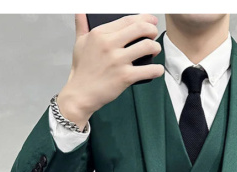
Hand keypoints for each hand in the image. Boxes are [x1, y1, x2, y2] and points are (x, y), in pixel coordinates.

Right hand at [57, 13, 164, 129]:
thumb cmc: (82, 71)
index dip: (143, 18)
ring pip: (147, 46)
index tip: (150, 21)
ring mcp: (118, 61)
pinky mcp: (125, 77)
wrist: (80, 94)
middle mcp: (109, 45)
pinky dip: (157, 69)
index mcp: (99, 34)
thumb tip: (81, 12)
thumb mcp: (79, 43)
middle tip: (154, 34)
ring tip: (155, 50)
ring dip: (156, 47)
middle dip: (152, 30)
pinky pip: (148, 70)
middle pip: (140, 29)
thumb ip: (82, 26)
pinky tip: (158, 69)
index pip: (127, 20)